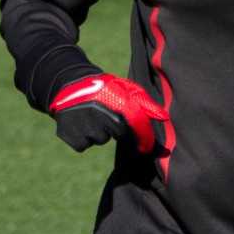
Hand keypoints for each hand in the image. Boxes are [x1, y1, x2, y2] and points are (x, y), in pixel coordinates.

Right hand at [49, 73, 168, 152]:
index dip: (143, 138)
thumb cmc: (105, 88)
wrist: (71, 84)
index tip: (146, 148)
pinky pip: (83, 144)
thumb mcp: (126, 89)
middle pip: (118, 134)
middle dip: (118, 129)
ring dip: (99, 133)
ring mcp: (84, 125)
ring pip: (100, 139)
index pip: (135, 124)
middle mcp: (101, 114)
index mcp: (116, 100)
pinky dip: (83, 138)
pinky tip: (81, 124)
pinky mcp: (69, 134)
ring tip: (93, 116)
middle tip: (109, 115)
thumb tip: (164, 117)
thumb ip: (145, 104)